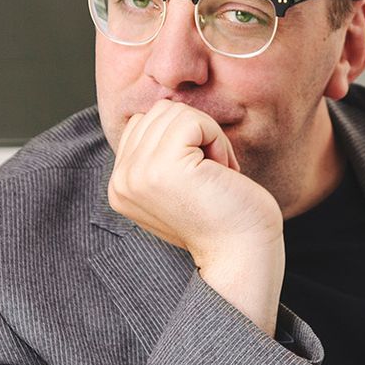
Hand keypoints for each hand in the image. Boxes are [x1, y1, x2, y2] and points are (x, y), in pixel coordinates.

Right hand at [108, 100, 283, 334]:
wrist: (243, 255)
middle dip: (196, 135)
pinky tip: (221, 173)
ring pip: (176, 112)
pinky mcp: (163, 167)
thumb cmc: (224, 216)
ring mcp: (138, 174)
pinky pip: (194, 120)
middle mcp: (121, 181)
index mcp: (120, 185)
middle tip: (211, 176)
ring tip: (215, 176)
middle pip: (159, 111)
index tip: (199, 178)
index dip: (183, 139)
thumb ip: (159, 151)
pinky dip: (217, 140)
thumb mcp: (179, 182)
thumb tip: (165, 108)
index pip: (144, 122)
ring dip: (209, 137)